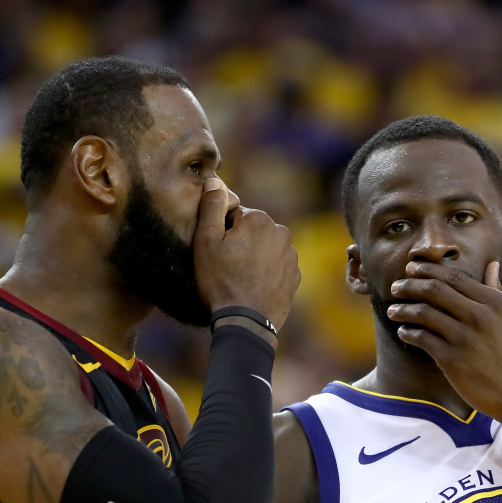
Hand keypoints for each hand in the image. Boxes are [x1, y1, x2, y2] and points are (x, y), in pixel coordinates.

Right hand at [193, 178, 300, 329]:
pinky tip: (254, 286)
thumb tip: (214, 180)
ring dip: (255, 257)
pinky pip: (277, 265)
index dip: (222, 232)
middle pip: (253, 230)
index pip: (235, 216)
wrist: (247, 322)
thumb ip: (212, 206)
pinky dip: (266, 272)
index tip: (218, 252)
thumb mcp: (206, 241)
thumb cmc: (221, 281)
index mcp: (258, 219)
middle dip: (241, 243)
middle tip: (227, 267)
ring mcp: (291, 255)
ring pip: (266, 248)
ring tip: (241, 279)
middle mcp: (281, 231)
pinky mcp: (295, 275)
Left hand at [386, 261, 501, 420]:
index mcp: (494, 303)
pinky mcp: (452, 360)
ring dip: (403, 309)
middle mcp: (479, 316)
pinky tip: (404, 332)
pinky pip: (422, 339)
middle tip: (395, 287)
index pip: (454, 277)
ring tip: (393, 310)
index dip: (428, 270)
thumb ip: (497, 291)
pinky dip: (408, 333)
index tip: (411, 268)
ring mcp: (465, 338)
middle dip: (409, 285)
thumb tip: (491, 265)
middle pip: (434, 290)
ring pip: (423, 313)